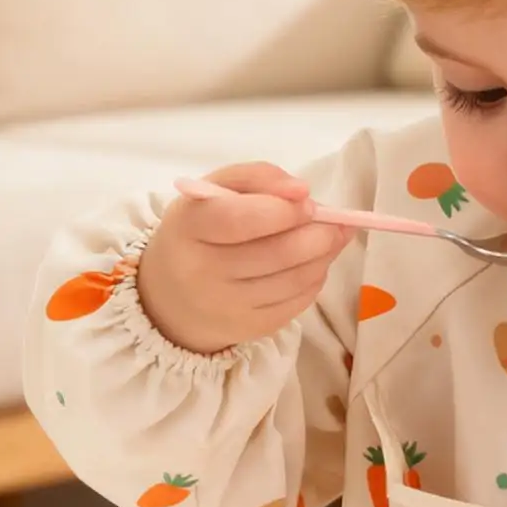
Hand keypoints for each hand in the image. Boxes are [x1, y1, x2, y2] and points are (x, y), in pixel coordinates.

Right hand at [136, 162, 353, 354]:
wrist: (172, 296)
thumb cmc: (202, 231)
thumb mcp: (214, 191)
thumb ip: (257, 177)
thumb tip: (302, 191)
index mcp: (188, 227)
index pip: (239, 219)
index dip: (283, 210)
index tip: (308, 200)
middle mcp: (202, 272)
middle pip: (278, 253)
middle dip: (319, 233)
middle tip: (334, 221)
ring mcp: (227, 306)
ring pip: (296, 279)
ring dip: (325, 254)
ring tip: (330, 237)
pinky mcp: (251, 328)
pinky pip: (299, 301)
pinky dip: (316, 277)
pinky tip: (312, 263)